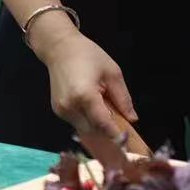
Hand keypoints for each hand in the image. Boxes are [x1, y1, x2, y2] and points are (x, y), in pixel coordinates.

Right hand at [31, 20, 138, 154]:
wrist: (59, 48)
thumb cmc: (88, 55)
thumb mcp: (112, 73)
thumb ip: (123, 98)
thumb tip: (132, 118)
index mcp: (85, 96)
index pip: (104, 125)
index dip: (117, 135)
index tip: (130, 142)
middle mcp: (70, 107)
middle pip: (95, 131)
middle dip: (108, 131)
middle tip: (120, 123)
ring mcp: (62, 110)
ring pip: (85, 130)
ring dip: (98, 127)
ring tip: (105, 111)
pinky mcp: (58, 110)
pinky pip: (77, 123)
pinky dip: (88, 121)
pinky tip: (92, 108)